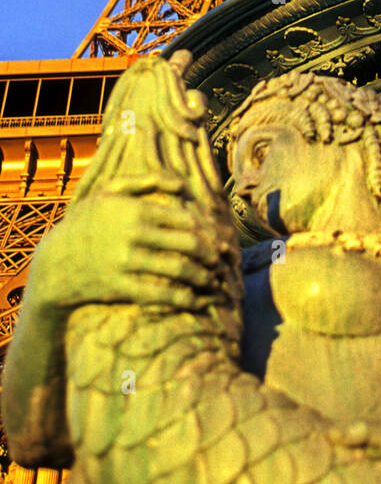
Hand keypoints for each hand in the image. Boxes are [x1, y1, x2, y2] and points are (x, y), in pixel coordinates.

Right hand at [29, 179, 228, 317]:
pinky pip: (160, 294)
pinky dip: (184, 299)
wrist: (53, 264)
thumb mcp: (107, 192)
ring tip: (215, 283)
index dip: (208, 231)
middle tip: (224, 262)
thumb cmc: (85, 223)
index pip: (184, 219)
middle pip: (187, 244)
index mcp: (134, 209)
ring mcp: (125, 261)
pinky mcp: (119, 287)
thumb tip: (181, 183)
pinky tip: (197, 302)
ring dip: (203, 278)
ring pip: (177, 269)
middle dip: (212, 254)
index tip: (221, 241)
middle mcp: (132, 234)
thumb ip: (145, 181)